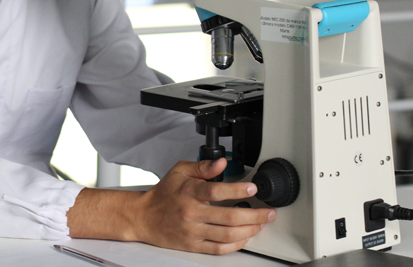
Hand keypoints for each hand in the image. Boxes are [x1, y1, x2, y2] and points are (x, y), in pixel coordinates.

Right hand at [67, 159, 275, 254]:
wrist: (144, 217)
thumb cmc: (163, 194)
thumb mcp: (180, 171)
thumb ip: (203, 167)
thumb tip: (222, 163)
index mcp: (189, 192)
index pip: (216, 191)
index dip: (237, 189)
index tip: (252, 187)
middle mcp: (191, 213)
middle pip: (228, 217)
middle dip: (254, 215)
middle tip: (268, 212)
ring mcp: (193, 231)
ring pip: (227, 235)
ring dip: (249, 230)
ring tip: (261, 224)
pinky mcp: (192, 245)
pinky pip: (219, 248)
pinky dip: (236, 244)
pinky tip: (245, 237)